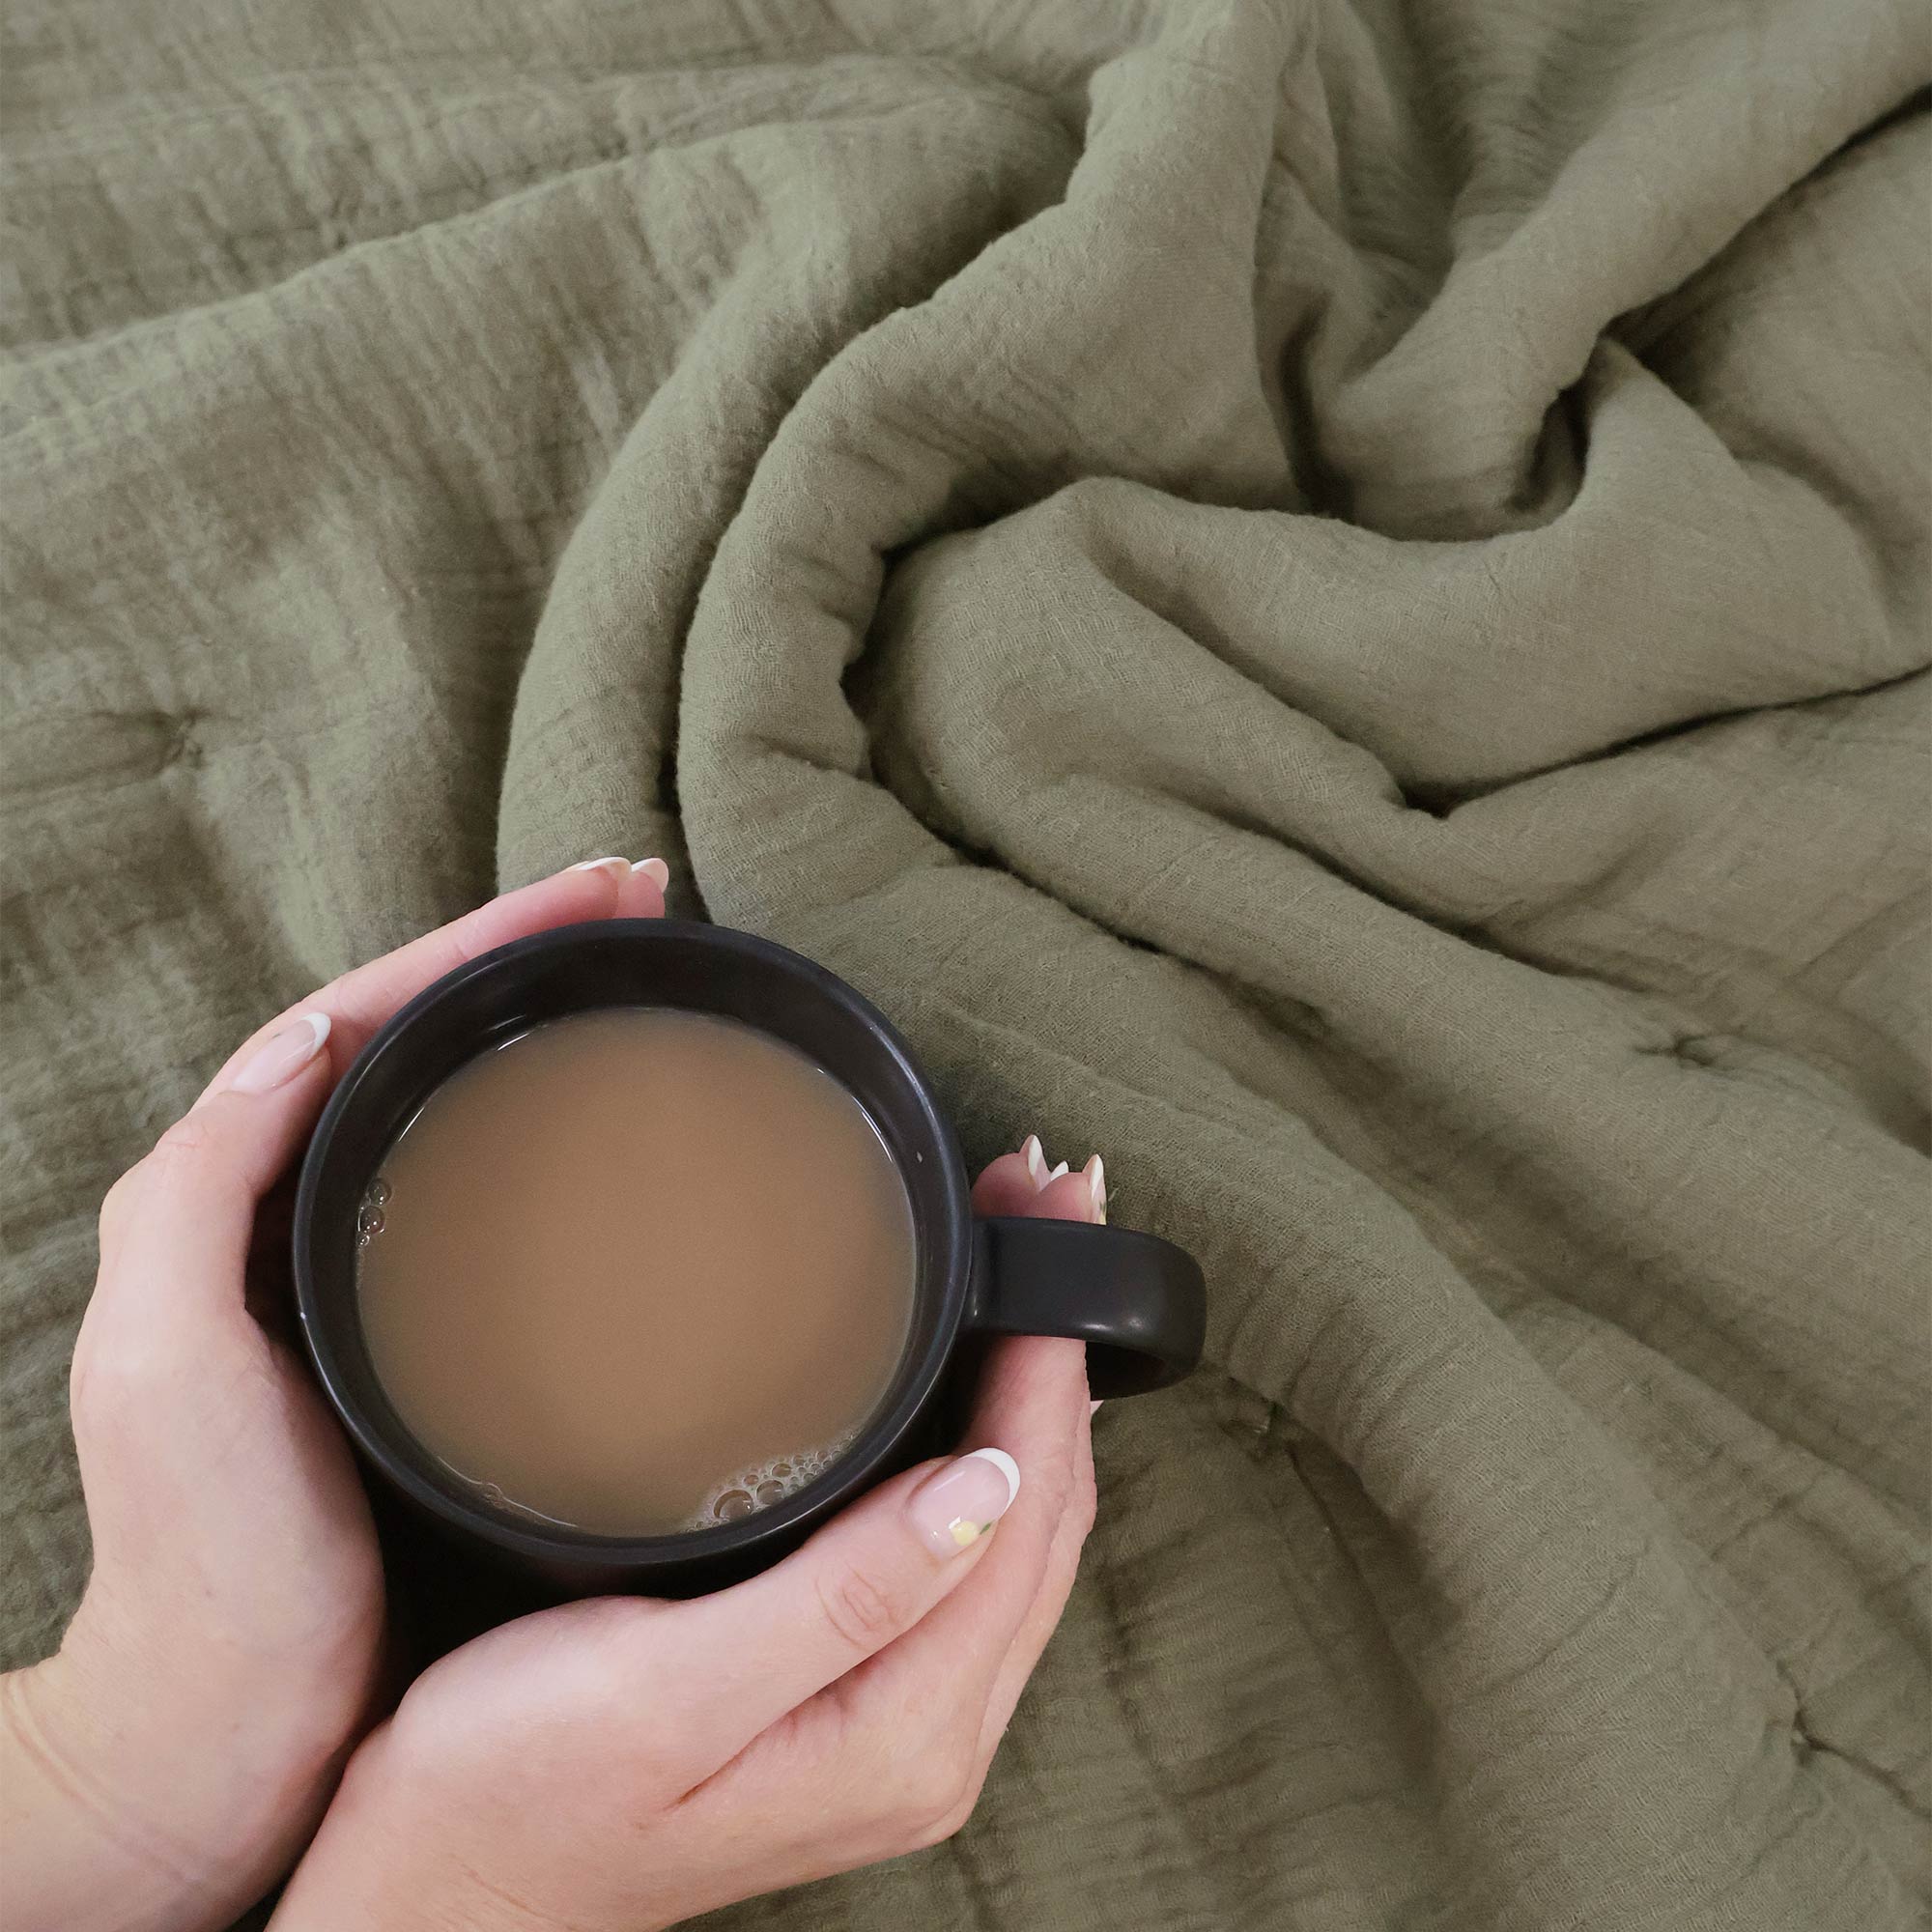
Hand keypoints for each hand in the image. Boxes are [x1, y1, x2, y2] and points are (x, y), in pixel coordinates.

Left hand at [0, 857, 668, 1931]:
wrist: (238, 1714)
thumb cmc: (203, 1551)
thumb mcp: (164, 1355)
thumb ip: (204, 1183)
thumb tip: (308, 1031)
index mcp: (237, 1189)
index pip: (371, 1011)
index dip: (488, 937)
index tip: (601, 891)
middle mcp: (299, 1210)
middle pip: (428, 1033)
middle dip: (533, 950)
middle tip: (645, 903)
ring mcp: (371, 1267)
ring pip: (465, 1099)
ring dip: (548, 1019)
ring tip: (644, 971)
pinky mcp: (432, 1330)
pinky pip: (497, 1188)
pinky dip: (556, 1126)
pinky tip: (621, 1124)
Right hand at [269, 1145, 1104, 1931]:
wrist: (436, 1895)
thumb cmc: (514, 1793)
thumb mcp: (665, 1686)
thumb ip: (841, 1597)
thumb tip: (987, 1485)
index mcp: (906, 1733)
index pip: (1031, 1508)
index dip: (1051, 1357)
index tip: (1050, 1217)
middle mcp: (931, 1742)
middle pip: (1049, 1514)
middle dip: (1060, 1356)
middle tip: (1048, 1202)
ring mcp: (901, 1733)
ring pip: (1021, 1535)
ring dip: (1034, 1398)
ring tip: (1025, 1268)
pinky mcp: (859, 1711)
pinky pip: (970, 1564)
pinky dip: (991, 1458)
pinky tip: (971, 1394)